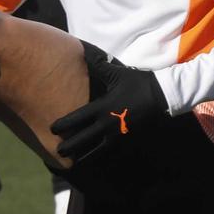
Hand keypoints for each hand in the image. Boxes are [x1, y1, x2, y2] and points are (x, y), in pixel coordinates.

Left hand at [50, 44, 168, 162]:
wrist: (162, 96)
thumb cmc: (138, 83)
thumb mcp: (117, 73)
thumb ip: (99, 66)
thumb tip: (83, 52)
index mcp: (102, 107)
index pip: (78, 118)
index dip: (63, 124)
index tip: (51, 129)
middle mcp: (108, 123)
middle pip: (84, 139)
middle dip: (70, 146)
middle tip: (57, 152)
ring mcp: (118, 133)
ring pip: (97, 149)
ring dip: (84, 155)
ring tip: (73, 161)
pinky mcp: (128, 138)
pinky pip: (112, 150)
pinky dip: (102, 156)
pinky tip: (95, 161)